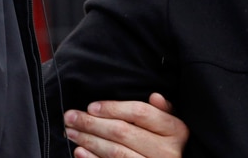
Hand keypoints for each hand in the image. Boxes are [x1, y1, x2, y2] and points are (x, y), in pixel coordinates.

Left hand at [64, 93, 188, 157]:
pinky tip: (79, 151)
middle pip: (123, 132)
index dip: (113, 108)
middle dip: (92, 123)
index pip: (140, 113)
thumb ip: (162, 111)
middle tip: (70, 117)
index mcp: (176, 130)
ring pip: (115, 152)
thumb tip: (154, 96)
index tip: (91, 106)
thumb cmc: (168, 144)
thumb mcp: (172, 126)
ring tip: (71, 131)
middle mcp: (166, 151)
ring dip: (88, 140)